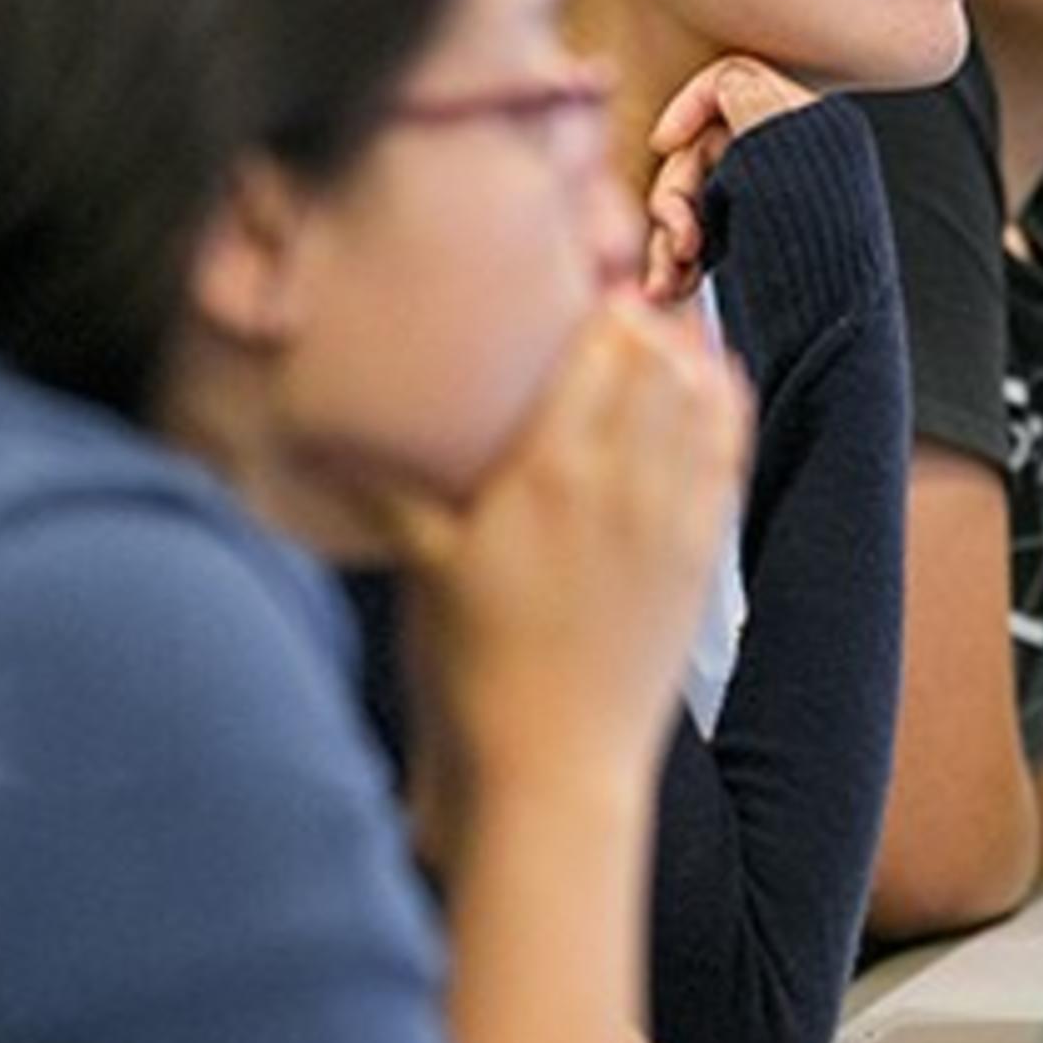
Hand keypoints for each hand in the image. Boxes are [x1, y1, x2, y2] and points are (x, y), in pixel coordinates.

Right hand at [392, 296, 754, 848]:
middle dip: (643, 315)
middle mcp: (621, 481)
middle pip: (655, 357)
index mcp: (548, 471)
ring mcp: (672, 518)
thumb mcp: (421, 566)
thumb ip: (385, 487)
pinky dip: (724, 407)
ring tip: (665, 328)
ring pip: (701, 396)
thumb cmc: (474, 671)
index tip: (588, 274)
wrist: (553, 768)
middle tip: (623, 292)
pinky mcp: (702, 556)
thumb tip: (312, 431)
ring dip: (686, 352)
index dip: (601, 298)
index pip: (598, 346)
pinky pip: (729, 453)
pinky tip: (713, 383)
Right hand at [642, 58, 814, 304]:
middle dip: (674, 201)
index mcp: (797, 124)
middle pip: (697, 149)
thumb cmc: (814, 251)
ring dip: (666, 240)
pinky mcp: (747, 240)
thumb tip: (727, 77)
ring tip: (664, 285)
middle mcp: (779, 156)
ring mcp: (761, 199)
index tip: (663, 143)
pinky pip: (697, 233)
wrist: (833, 332)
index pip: (727, 85)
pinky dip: (677, 259)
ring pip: (689, 198)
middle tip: (678, 248)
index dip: (688, 108)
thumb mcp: (780, 160)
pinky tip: (671, 289)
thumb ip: (751, 102)